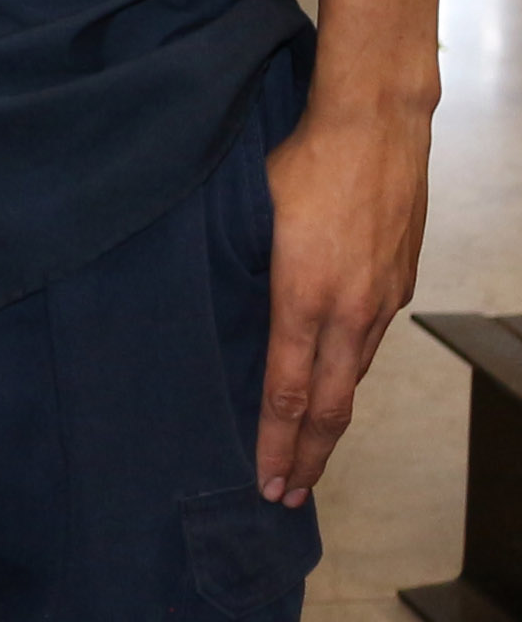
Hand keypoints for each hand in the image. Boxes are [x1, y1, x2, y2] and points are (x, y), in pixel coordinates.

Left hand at [258, 90, 431, 503]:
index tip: (268, 482)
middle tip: (288, 495)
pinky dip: (348, 373)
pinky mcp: (399, 284)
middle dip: (309, 456)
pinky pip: (369, 343)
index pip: (287, 391)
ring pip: (352, 376)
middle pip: (331, 405)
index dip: (277, 443)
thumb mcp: (252, 216)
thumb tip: (222, 307)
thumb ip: (241, 269)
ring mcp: (381, 300)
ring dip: (330, 419)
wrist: (375, 126)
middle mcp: (351, 311)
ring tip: (308, 451)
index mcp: (304, 297)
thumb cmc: (301, 161)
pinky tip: (333, 382)